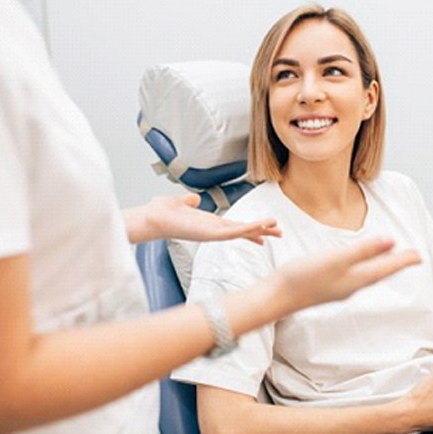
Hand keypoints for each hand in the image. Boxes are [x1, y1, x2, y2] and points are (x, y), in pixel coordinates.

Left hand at [124, 193, 281, 244]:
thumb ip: (189, 201)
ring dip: (260, 229)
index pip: (235, 226)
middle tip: (280, 233)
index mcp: (210, 223)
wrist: (152, 218)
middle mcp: (214, 230)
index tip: (265, 231)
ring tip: (277, 228)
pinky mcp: (210, 234)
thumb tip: (193, 199)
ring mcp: (213, 233)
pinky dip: (248, 229)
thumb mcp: (180, 202)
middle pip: (244, 231)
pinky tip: (260, 227)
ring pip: (242, 232)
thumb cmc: (162, 212)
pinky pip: (233, 232)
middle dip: (262, 231)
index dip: (251, 228)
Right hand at [277, 237, 420, 310]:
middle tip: (411, 257)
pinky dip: (364, 269)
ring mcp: (339, 288)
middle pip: (381, 273)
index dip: (404, 260)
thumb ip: (363, 251)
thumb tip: (391, 241)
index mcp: (357, 279)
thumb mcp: (336, 259)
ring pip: (368, 276)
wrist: (276, 297)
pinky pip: (355, 277)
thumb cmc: (302, 278)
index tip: (420, 256)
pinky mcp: (327, 287)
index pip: (387, 268)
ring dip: (382, 267)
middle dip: (397, 264)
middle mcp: (351, 286)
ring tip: (390, 260)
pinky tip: (358, 266)